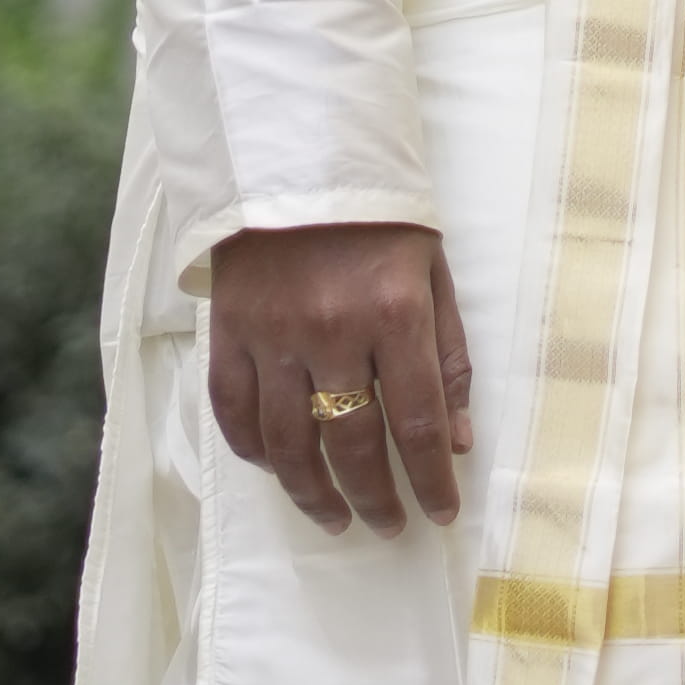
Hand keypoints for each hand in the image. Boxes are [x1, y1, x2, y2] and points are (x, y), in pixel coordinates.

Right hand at [206, 220, 471, 531]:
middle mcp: (332, 331)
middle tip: (389, 525)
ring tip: (336, 519)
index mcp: (394, 314)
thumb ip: (448, 358)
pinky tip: (280, 471)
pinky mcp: (228, 333)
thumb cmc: (379, 221)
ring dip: (315, 495)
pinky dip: (256, 453)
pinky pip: (234, 414)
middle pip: (354, 446)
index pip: (418, 425)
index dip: (432, 481)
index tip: (440, 513)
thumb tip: (456, 442)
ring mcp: (273, 336)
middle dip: (377, 499)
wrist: (297, 159)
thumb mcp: (433, 276)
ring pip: (289, 445)